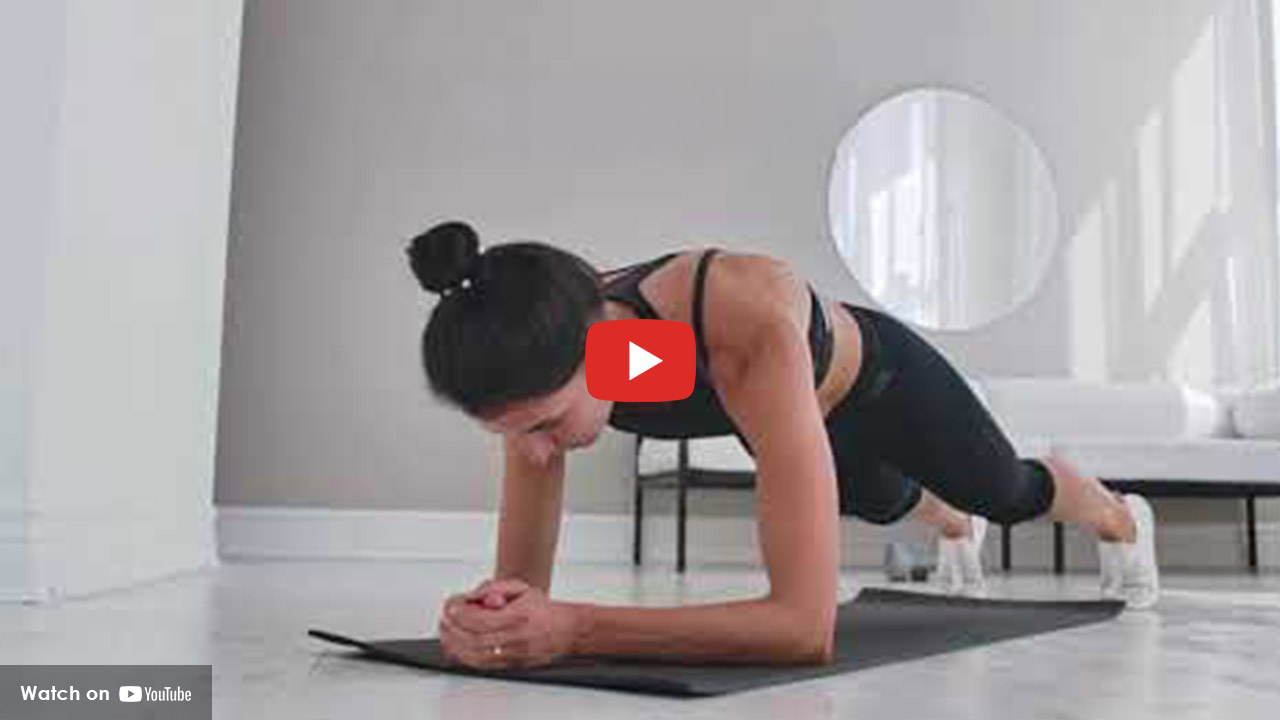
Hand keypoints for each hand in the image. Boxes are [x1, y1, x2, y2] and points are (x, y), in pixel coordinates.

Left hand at [437, 579, 579, 669]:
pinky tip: (457, 646)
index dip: (460, 613)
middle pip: (474, 640)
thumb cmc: (542, 609)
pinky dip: (465, 656)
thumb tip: (474, 596)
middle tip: (445, 618)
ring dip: (455, 644)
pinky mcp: (511, 665)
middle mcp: (516, 639)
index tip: (451, 605)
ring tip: (446, 631)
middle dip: (453, 629)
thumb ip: (494, 588)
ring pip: (476, 656)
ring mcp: (513, 655)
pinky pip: (482, 665)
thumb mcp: (520, 588)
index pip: (480, 620)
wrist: (564, 630)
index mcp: (518, 617)